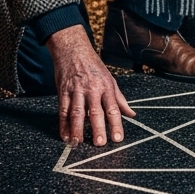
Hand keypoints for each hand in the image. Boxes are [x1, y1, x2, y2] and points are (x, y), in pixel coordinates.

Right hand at [46, 26, 134, 145]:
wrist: (73, 50)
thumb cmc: (93, 66)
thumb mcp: (110, 79)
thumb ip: (120, 99)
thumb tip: (132, 114)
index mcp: (106, 87)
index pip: (113, 108)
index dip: (116, 124)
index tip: (117, 138)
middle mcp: (92, 89)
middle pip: (95, 112)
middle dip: (98, 128)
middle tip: (99, 144)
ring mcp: (76, 90)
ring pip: (76, 112)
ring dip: (77, 129)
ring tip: (78, 143)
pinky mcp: (63, 91)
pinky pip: (63, 110)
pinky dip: (63, 124)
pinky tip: (65, 135)